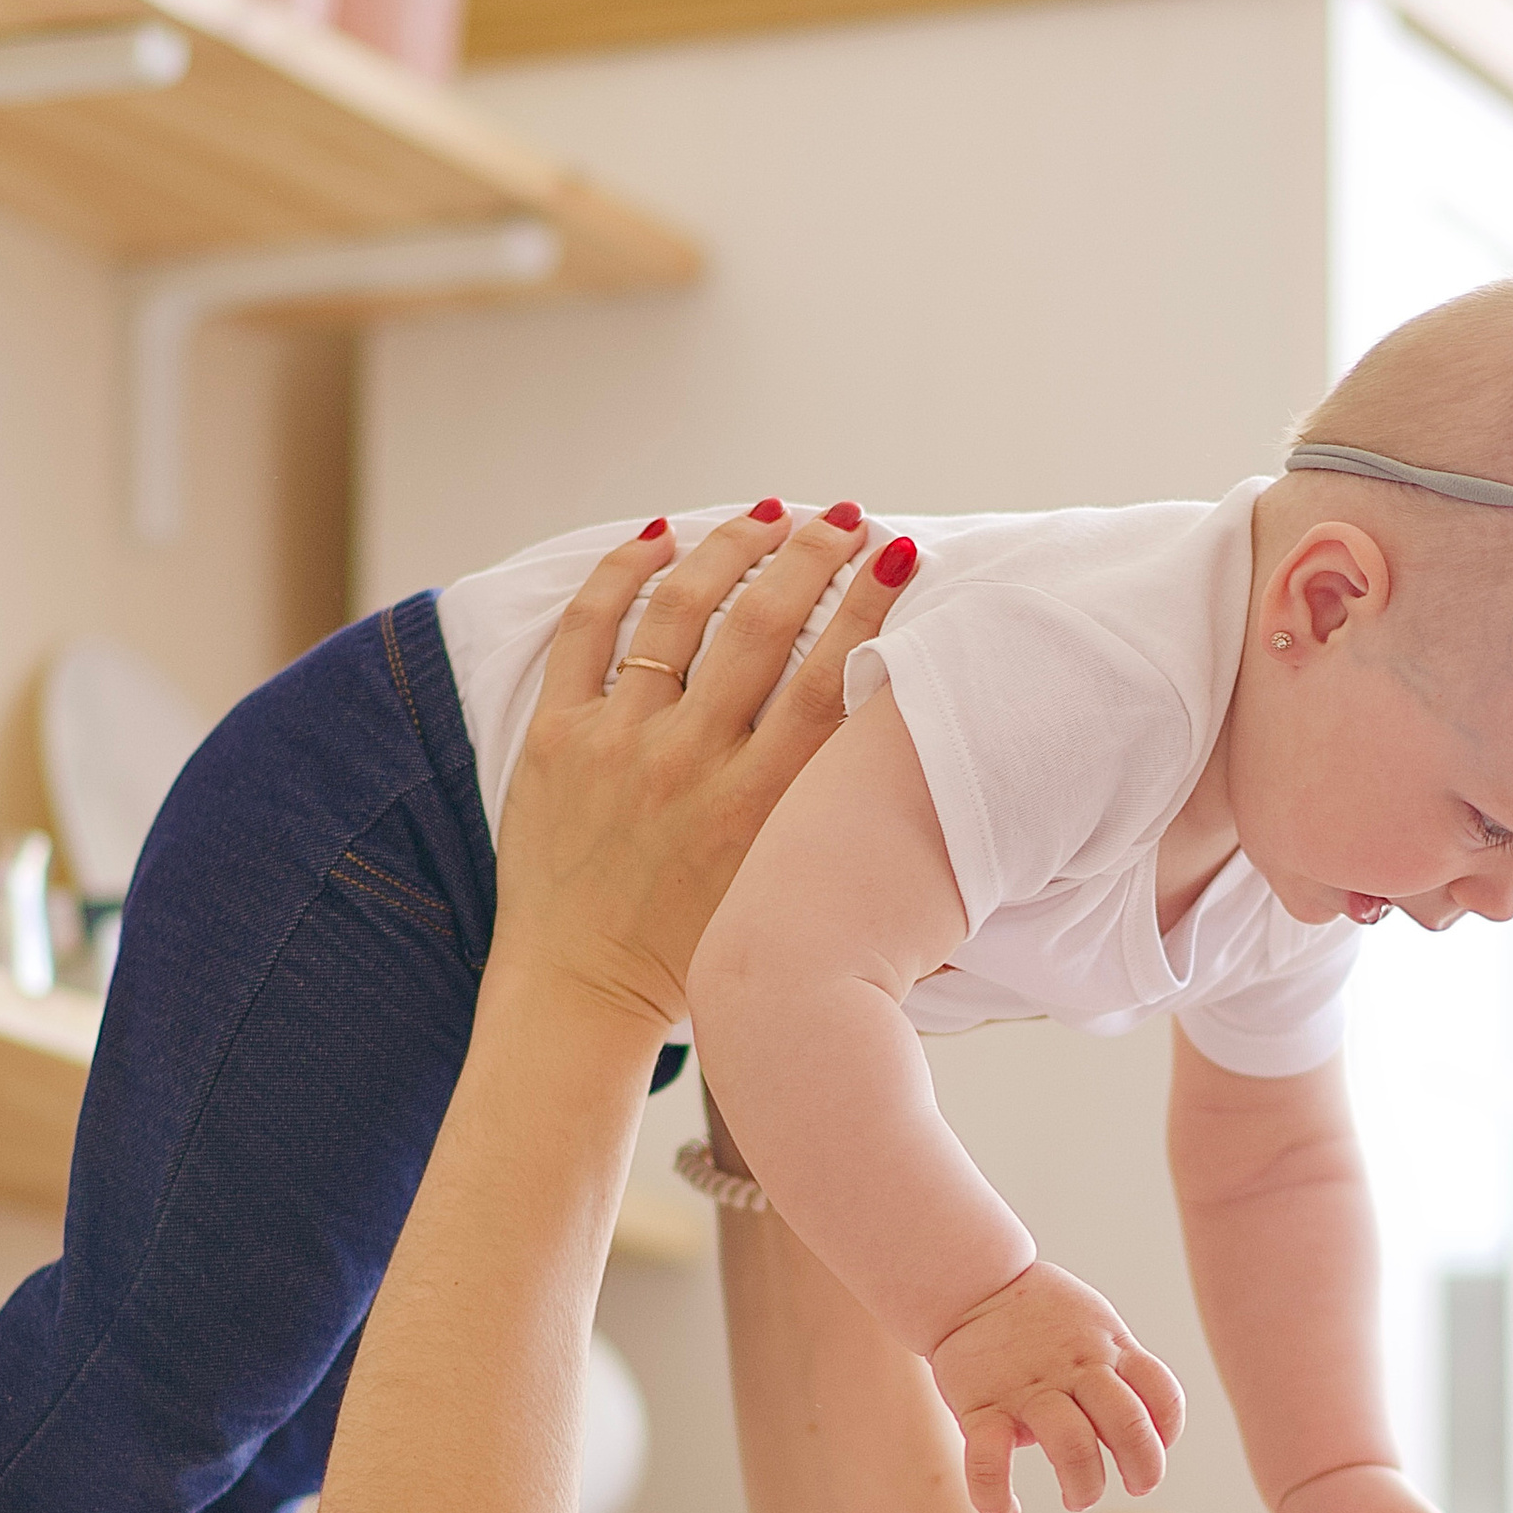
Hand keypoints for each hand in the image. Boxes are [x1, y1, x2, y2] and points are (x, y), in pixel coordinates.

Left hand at [493, 502, 916, 1039]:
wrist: (579, 997)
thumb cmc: (695, 960)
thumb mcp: (786, 898)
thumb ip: (848, 849)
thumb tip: (956, 842)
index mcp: (763, 808)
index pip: (833, 677)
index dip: (871, 602)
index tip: (899, 553)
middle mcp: (694, 765)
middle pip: (765, 624)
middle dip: (813, 554)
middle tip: (843, 519)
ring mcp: (620, 745)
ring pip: (682, 609)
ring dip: (732, 547)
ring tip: (770, 515)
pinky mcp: (556, 739)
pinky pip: (588, 628)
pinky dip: (623, 570)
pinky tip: (661, 535)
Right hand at [928, 1262, 1185, 1512]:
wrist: (971, 1283)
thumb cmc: (1041, 1315)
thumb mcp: (1094, 1323)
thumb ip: (1119, 1363)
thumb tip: (1145, 1423)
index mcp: (1108, 1349)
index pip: (1161, 1394)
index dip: (1167, 1430)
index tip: (1155, 1445)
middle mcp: (1075, 1369)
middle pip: (1128, 1425)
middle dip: (1143, 1469)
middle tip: (1134, 1485)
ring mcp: (1027, 1389)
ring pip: (1073, 1446)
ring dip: (1085, 1485)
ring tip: (1078, 1497)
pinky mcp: (980, 1406)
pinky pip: (989, 1461)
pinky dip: (996, 1497)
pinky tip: (1008, 1512)